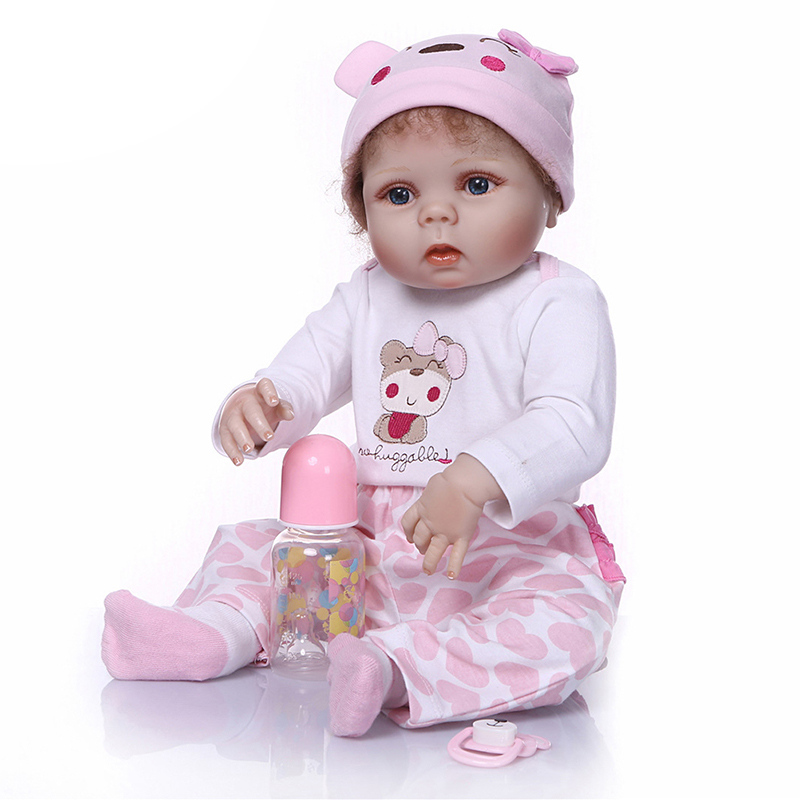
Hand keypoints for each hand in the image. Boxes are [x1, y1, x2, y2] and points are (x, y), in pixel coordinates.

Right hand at [219, 378, 293, 464]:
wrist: (240, 404)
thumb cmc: (262, 406)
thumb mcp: (274, 406)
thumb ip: (283, 409)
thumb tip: (291, 415)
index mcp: (259, 392)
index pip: (264, 386)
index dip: (269, 393)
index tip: (274, 401)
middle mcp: (244, 401)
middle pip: (251, 411)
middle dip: (259, 424)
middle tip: (269, 437)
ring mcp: (232, 414)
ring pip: (235, 425)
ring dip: (242, 438)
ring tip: (249, 449)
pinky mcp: (224, 428)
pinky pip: (226, 440)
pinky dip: (232, 451)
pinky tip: (239, 461)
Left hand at [401, 454, 502, 579]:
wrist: (464, 484)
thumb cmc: (450, 479)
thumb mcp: (432, 486)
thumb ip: (431, 496)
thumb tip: (434, 496)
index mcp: (421, 509)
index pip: (408, 523)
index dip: (408, 531)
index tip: (410, 536)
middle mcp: (430, 523)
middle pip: (419, 538)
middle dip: (420, 545)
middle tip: (422, 548)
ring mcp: (445, 532)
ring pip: (433, 551)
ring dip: (429, 562)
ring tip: (428, 570)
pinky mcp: (461, 536)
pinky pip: (457, 554)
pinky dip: (454, 566)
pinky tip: (451, 575)